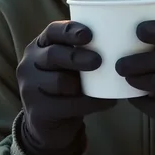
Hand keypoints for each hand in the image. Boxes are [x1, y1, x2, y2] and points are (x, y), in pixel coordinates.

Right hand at [17, 21, 115, 154]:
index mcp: (39, 46)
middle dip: (77, 56)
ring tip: (106, 82)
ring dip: (84, 83)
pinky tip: (108, 102)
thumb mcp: (70, 64)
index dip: (70, 30)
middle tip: (99, 60)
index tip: (89, 34)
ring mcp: (29, 88)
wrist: (49, 124)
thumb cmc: (67, 85)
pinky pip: (68, 105)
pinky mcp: (37, 111)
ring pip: (60, 81)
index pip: (52, 31)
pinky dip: (91, 103)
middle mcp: (29, 64)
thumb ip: (85, 51)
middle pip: (53, 55)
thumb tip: (125, 38)